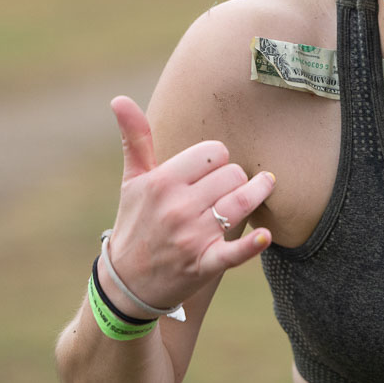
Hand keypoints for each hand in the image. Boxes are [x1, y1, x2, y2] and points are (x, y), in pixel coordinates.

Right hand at [101, 96, 274, 314]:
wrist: (126, 284)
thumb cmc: (135, 223)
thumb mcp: (132, 181)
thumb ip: (135, 138)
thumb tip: (119, 98)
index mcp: (161, 181)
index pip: (214, 152)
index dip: (216, 160)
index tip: (209, 171)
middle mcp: (177, 207)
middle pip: (233, 174)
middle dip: (233, 179)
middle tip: (223, 190)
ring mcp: (192, 237)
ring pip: (243, 201)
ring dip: (256, 195)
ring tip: (258, 191)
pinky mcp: (204, 265)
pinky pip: (234, 252)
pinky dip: (251, 245)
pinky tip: (264, 236)